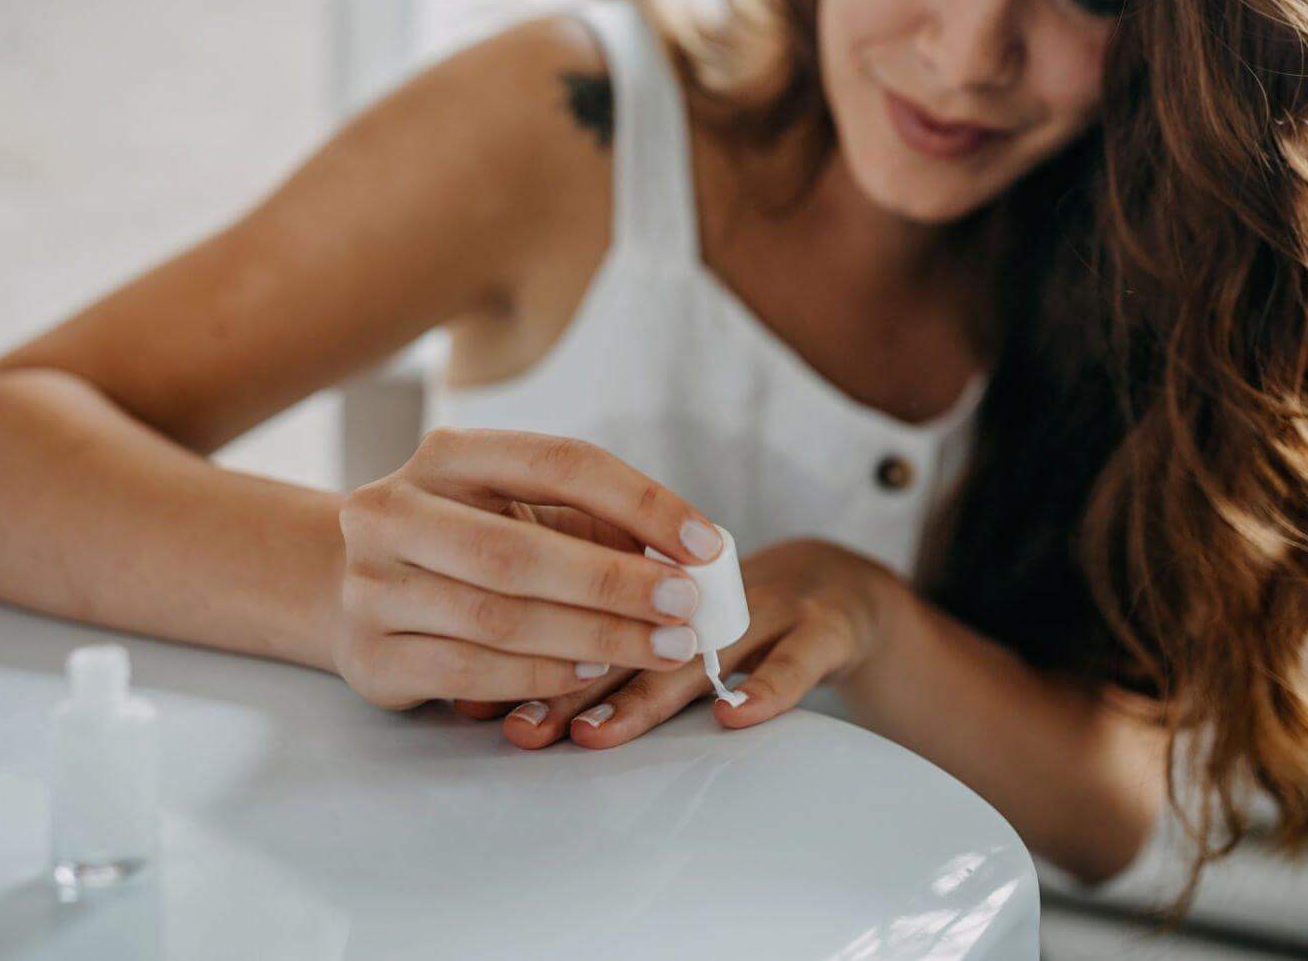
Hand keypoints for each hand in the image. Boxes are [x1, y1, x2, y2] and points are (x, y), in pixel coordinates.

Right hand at [332, 428, 724, 709]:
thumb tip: (695, 556)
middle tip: (687, 608)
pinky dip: (541, 676)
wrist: (347, 584)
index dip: (640, 501)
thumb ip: (597, 525)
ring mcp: (371, 586)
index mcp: (446, 455)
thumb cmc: (466, 540)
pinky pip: (467, 673)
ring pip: (497, 618)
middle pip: (518, 551)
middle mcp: (393, 511)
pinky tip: (592, 673)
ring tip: (660, 646)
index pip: (557, 463)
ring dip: (593, 636)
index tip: (705, 543)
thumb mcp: (522, 510)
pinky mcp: (369, 656)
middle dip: (615, 584)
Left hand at [455, 537, 901, 747]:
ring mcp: (768, 599)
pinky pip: (800, 658)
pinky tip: (736, 716)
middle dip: (567, 682)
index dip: (522, 653)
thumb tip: (469, 690)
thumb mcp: (659, 615)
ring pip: (702, 645)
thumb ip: (584, 645)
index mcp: (656, 576)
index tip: (472, 700)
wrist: (838, 585)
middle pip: (628, 630)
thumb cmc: (722, 612)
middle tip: (519, 727)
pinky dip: (771, 686)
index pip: (581, 604)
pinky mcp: (826, 622)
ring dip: (647, 690)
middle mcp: (703, 584)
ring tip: (597, 732)